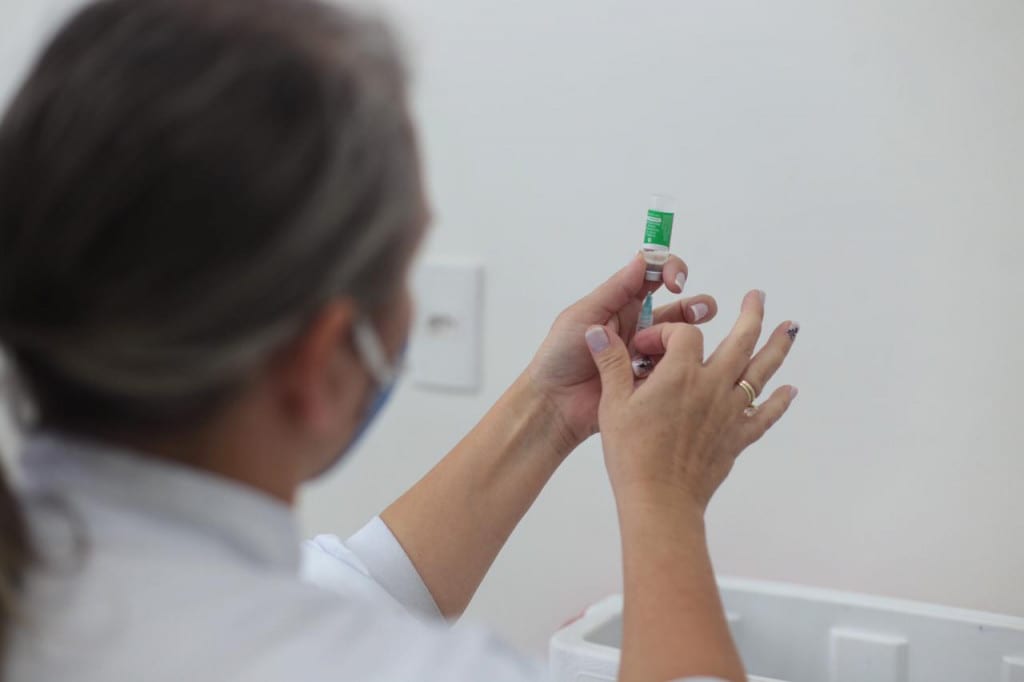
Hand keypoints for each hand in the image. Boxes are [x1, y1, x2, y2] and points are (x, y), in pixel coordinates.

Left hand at [525, 254, 719, 449]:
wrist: (554, 403)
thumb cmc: (560, 356)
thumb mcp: (584, 315)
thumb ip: (615, 289)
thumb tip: (643, 259)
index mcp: (620, 305)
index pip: (653, 278)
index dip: (669, 271)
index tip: (675, 281)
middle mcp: (637, 328)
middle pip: (676, 310)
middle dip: (695, 306)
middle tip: (700, 312)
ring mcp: (645, 355)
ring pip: (678, 340)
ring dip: (690, 335)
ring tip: (691, 339)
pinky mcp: (649, 381)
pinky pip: (672, 369)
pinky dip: (678, 364)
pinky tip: (670, 369)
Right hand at [585, 290, 798, 510]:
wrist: (660, 500)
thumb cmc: (632, 454)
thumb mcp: (613, 404)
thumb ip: (611, 363)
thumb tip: (598, 331)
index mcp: (680, 374)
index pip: (683, 333)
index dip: (663, 333)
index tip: (644, 348)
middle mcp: (711, 387)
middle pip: (740, 340)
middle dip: (751, 315)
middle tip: (757, 297)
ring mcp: (728, 412)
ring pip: (760, 372)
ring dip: (777, 347)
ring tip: (790, 327)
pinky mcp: (736, 438)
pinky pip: (764, 415)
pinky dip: (779, 402)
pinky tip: (790, 391)